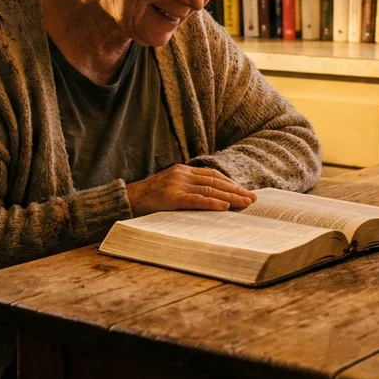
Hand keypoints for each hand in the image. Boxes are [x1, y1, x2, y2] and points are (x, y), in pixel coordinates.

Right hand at [125, 164, 256, 215]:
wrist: (125, 200)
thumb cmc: (148, 199)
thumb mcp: (169, 188)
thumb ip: (187, 189)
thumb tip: (211, 199)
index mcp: (182, 171)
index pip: (212, 175)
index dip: (230, 183)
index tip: (245, 191)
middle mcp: (181, 174)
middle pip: (215, 181)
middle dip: (236, 190)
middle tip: (252, 199)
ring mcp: (176, 185)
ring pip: (209, 190)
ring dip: (230, 198)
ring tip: (245, 204)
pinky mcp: (171, 198)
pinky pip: (196, 200)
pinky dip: (212, 203)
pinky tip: (225, 207)